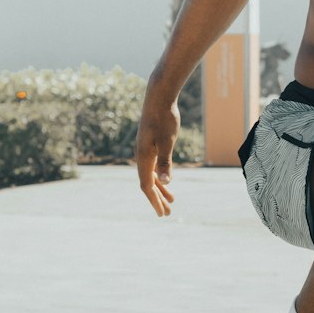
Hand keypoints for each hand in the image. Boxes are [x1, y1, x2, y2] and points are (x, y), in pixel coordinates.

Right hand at [136, 86, 179, 216]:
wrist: (159, 98)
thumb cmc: (164, 119)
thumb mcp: (167, 141)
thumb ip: (165, 162)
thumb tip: (165, 182)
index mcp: (143, 158)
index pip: (147, 186)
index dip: (154, 201)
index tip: (162, 214)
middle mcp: (142, 156)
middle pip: (148, 184)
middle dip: (158, 199)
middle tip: (168, 214)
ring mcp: (145, 150)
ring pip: (151, 175)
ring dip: (161, 189)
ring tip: (172, 201)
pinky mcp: (150, 144)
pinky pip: (153, 166)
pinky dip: (160, 176)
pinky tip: (167, 180)